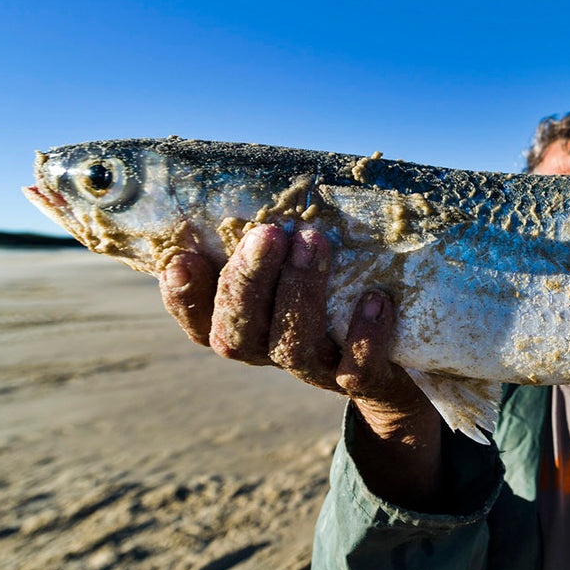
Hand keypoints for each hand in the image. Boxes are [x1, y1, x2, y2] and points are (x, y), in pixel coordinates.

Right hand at [159, 227, 443, 504]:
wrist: (388, 365)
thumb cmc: (327, 295)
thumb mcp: (288, 270)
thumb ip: (263, 244)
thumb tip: (242, 190)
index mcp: (242, 326)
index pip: (199, 321)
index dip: (184, 298)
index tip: (181, 260)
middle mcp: (268, 351)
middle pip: (239, 331)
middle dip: (248, 281)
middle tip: (266, 233)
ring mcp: (313, 369)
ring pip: (292, 345)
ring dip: (300, 292)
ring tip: (313, 242)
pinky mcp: (359, 380)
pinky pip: (357, 369)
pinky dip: (364, 336)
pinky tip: (375, 298)